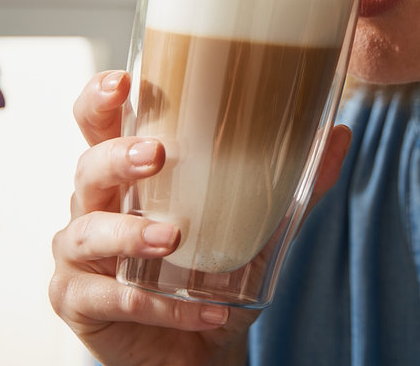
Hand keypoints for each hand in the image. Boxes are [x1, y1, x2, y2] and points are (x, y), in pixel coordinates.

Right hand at [50, 70, 351, 365]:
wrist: (198, 345)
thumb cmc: (211, 273)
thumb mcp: (260, 227)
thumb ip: (297, 184)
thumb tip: (339, 134)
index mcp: (132, 173)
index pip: (102, 123)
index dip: (101, 99)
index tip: (123, 80)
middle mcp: (99, 205)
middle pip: (89, 167)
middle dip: (117, 156)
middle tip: (156, 155)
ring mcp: (82, 254)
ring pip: (87, 231)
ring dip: (131, 233)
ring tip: (173, 237)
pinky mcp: (80, 302)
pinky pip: (113, 298)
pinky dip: (159, 305)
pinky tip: (204, 310)